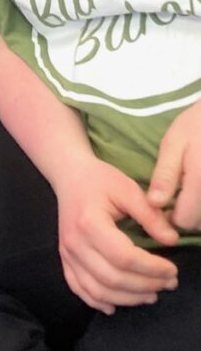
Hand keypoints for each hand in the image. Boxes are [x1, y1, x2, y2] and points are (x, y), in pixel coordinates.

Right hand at [55, 157, 178, 314]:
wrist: (69, 175)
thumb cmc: (99, 179)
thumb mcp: (128, 189)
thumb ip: (150, 215)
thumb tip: (172, 240)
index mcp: (90, 223)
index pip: (124, 257)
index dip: (151, 268)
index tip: (172, 269)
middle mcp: (75, 243)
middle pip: (112, 278)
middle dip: (145, 286)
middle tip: (169, 283)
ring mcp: (67, 253)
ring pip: (97, 290)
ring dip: (127, 299)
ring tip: (151, 294)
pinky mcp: (64, 258)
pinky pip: (78, 288)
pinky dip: (97, 302)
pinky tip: (115, 306)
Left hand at [148, 99, 200, 228]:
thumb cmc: (196, 126)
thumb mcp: (173, 145)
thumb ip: (165, 175)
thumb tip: (154, 204)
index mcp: (199, 183)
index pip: (185, 221)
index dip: (171, 216)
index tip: (164, 203)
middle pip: (200, 225)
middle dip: (187, 215)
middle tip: (178, 195)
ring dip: (198, 210)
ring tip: (189, 190)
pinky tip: (198, 188)